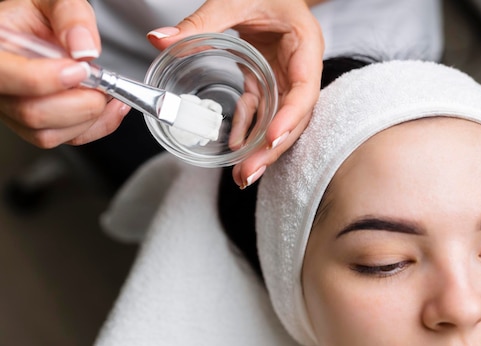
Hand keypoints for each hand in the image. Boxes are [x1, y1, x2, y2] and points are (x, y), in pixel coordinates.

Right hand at [0, 0, 129, 147]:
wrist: (39, 34)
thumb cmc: (39, 20)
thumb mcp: (53, 3)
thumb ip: (71, 16)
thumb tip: (84, 48)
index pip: (4, 76)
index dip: (44, 79)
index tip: (79, 69)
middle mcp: (0, 88)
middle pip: (32, 113)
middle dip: (79, 102)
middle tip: (98, 81)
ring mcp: (15, 112)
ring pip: (48, 134)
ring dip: (89, 116)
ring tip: (103, 90)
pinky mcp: (37, 128)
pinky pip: (67, 140)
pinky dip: (98, 126)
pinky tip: (108, 105)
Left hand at [147, 0, 324, 187]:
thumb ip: (200, 21)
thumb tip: (160, 39)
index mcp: (305, 46)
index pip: (304, 89)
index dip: (290, 117)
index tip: (271, 138)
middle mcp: (300, 69)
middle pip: (294, 117)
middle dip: (272, 148)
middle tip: (248, 173)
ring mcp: (286, 80)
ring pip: (280, 122)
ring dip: (261, 149)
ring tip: (242, 174)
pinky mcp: (270, 84)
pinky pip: (262, 113)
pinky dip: (248, 131)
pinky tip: (233, 148)